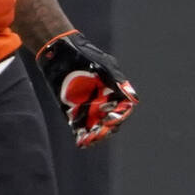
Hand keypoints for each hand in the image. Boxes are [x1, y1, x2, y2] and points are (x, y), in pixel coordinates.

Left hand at [36, 30, 137, 147]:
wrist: (60, 52)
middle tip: (102, 131)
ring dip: (96, 135)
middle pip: (110, 121)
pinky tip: (81, 142)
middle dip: (108, 128)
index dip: (119, 116)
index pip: (121, 109)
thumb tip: (133, 99)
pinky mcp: (72, 111)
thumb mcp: (104, 67)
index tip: (111, 118)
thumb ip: (117, 82)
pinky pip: (78, 127)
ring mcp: (87, 107)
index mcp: (113, 91)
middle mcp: (102, 101)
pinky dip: (81, 136)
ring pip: (96, 126)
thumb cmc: (85, 56)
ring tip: (92, 139)